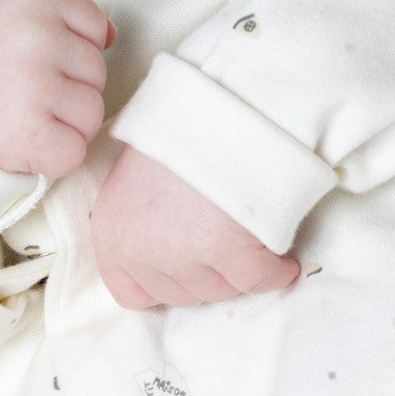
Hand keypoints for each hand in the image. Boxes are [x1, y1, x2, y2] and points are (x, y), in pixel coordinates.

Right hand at [0, 0, 112, 180]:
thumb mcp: (6, 15)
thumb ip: (56, 16)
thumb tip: (111, 36)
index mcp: (29, 2)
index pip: (94, 23)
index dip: (75, 47)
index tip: (42, 59)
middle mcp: (35, 39)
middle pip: (97, 71)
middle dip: (69, 88)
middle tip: (24, 93)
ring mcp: (34, 86)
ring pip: (92, 114)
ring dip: (65, 125)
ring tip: (24, 117)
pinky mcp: (30, 134)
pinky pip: (75, 152)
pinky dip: (54, 158)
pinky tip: (25, 144)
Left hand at [91, 144, 300, 310]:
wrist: (218, 102)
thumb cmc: (181, 133)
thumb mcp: (135, 179)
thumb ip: (141, 223)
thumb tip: (166, 253)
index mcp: (112, 233)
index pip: (132, 293)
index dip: (165, 282)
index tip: (189, 266)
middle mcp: (140, 250)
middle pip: (182, 294)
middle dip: (207, 273)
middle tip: (225, 239)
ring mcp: (182, 252)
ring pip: (220, 289)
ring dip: (239, 272)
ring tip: (248, 234)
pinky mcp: (227, 248)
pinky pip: (258, 279)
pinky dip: (276, 272)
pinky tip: (283, 261)